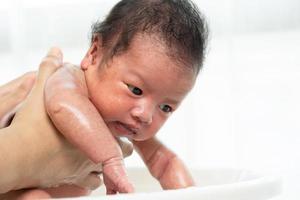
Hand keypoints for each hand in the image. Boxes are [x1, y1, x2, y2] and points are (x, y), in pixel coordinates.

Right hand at [0, 48, 133, 197]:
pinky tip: (78, 170)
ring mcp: (81, 171)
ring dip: (100, 165)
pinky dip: (87, 180)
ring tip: (91, 156)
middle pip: (119, 155)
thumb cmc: (30, 126)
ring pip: (103, 173)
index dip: (120, 135)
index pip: (123, 139)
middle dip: (114, 149)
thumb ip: (50, 70)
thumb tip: (55, 51)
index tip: (114, 130)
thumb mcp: (41, 92)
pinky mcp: (68, 183)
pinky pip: (88, 186)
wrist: (15, 156)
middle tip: (104, 142)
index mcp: (94, 134)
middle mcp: (92, 155)